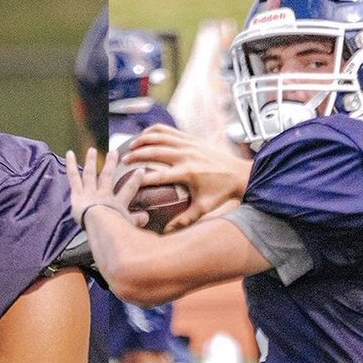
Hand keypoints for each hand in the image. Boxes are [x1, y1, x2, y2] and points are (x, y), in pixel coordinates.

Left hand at [65, 147, 147, 229]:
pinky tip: (70, 154)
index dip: (135, 180)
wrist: (101, 226)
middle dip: (111, 164)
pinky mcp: (78, 194)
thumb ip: (137, 220)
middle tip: (113, 153)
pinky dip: (71, 165)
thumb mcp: (129, 225)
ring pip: (90, 174)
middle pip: (107, 176)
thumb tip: (145, 218)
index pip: (128, 189)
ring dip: (91, 161)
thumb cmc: (114, 229)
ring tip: (91, 150)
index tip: (140, 170)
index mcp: (116, 203)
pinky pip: (74, 177)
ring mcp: (90, 193)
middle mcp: (103, 195)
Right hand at [123, 126, 252, 230]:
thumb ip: (184, 220)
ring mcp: (188, 144)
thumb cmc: (220, 193)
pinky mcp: (191, 138)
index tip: (128, 183)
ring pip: (159, 136)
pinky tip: (144, 136)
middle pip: (153, 151)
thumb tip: (166, 232)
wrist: (239, 174)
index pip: (157, 176)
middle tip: (123, 161)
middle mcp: (186, 155)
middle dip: (135, 155)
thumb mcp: (203, 209)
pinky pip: (168, 130)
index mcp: (187, 173)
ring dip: (142, 140)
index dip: (140, 179)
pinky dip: (154, 131)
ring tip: (130, 146)